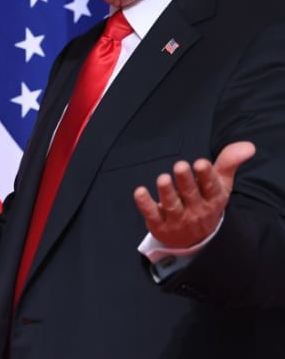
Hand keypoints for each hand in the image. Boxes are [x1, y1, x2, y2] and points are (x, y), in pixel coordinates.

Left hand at [132, 141, 255, 247]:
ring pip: (172, 205)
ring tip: (163, 179)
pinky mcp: (160, 225)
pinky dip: (145, 204)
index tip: (200, 163)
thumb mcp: (220, 184)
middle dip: (185, 181)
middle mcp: (196, 210)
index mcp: (213, 199)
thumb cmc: (206, 202)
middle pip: (191, 195)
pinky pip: (152, 215)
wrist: (196, 240)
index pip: (211, 187)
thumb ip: (229, 163)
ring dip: (167, 192)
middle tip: (180, 165)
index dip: (206, 176)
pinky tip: (139, 192)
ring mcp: (178, 220)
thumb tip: (247, 146)